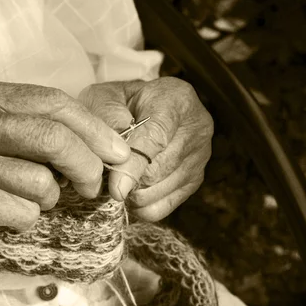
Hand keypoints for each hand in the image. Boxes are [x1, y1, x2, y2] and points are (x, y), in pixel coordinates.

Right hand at [0, 82, 130, 255]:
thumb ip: (34, 127)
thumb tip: (99, 145)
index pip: (55, 102)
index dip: (95, 128)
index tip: (118, 151)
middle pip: (55, 138)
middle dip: (87, 165)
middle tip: (95, 184)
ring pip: (41, 181)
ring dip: (49, 199)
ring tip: (31, 199)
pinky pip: (22, 212)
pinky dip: (27, 219)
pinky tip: (8, 214)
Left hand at [79, 77, 212, 220]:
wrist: (142, 106)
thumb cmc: (119, 102)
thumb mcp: (105, 98)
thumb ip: (106, 120)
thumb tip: (115, 160)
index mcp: (176, 99)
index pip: (156, 138)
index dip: (133, 165)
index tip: (115, 188)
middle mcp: (197, 128)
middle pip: (158, 170)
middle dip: (126, 178)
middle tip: (104, 173)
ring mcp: (200, 157)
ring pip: (158, 191)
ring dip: (131, 192)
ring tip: (117, 176)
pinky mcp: (195, 180)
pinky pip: (163, 206)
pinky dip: (141, 205)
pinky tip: (131, 188)